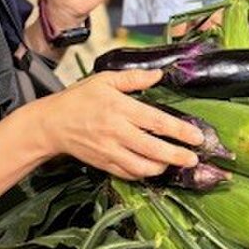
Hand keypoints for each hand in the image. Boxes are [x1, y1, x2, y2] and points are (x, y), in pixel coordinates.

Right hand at [42, 68, 204, 179]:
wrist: (51, 124)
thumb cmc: (78, 100)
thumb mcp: (104, 80)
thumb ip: (133, 78)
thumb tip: (158, 75)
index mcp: (120, 109)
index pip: (156, 121)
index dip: (180, 131)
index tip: (197, 137)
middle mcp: (117, 132)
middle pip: (154, 149)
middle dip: (177, 156)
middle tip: (194, 159)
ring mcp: (110, 151)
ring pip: (143, 167)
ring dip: (162, 167)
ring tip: (174, 162)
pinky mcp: (104, 164)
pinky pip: (129, 174)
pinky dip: (144, 174)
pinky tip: (153, 168)